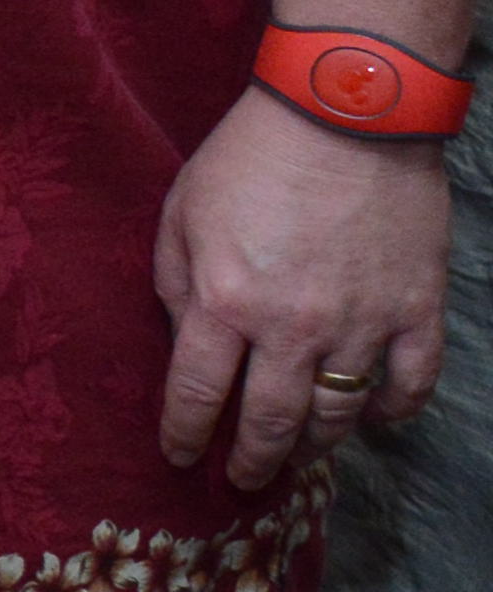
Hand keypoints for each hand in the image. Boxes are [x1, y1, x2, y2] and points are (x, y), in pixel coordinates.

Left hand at [153, 90, 456, 490]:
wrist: (347, 113)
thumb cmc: (252, 155)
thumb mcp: (181, 211)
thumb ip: (174, 280)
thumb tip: (182, 336)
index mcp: (225, 301)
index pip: (197, 393)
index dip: (184, 434)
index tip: (179, 456)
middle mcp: (292, 327)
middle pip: (270, 422)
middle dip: (251, 460)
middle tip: (241, 479)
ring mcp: (361, 324)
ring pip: (339, 414)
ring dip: (315, 445)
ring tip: (298, 457)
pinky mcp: (416, 310)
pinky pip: (411, 384)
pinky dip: (394, 412)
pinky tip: (375, 420)